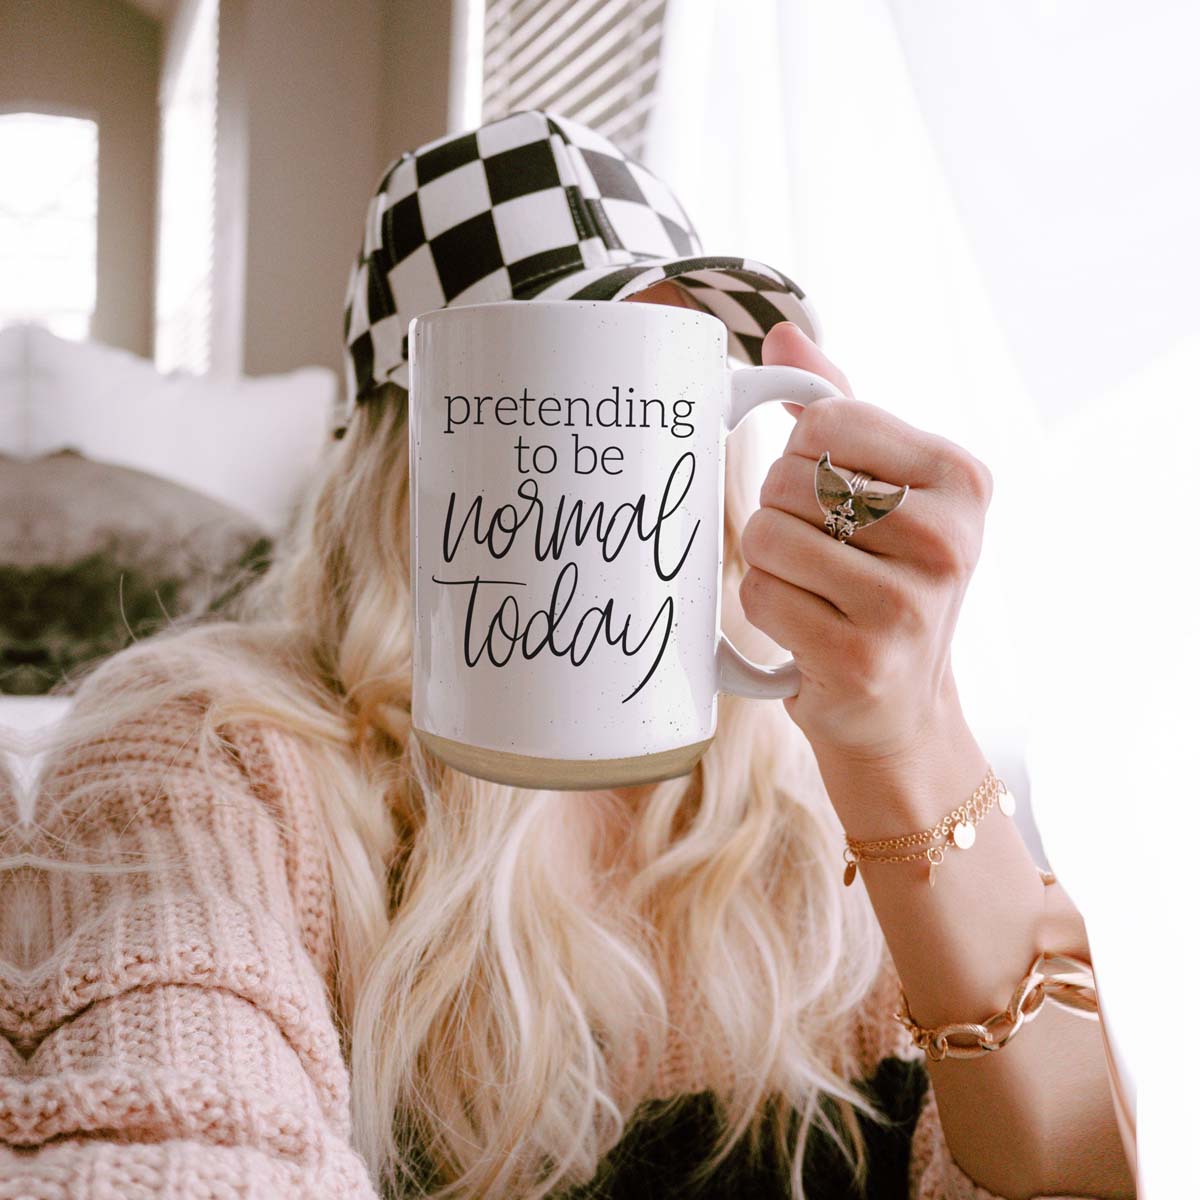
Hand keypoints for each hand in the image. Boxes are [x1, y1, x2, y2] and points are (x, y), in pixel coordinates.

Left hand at [738, 322, 994, 762]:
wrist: (899, 706)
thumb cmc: (883, 581)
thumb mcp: (884, 489)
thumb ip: (840, 410)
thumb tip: (782, 336)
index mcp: (962, 477)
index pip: (826, 421)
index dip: (800, 455)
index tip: (826, 492)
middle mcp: (948, 538)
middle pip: (789, 478)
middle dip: (781, 513)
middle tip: (820, 553)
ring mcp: (908, 604)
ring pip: (767, 536)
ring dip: (769, 564)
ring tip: (813, 590)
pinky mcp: (860, 657)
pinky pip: (760, 595)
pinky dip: (765, 607)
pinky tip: (805, 626)